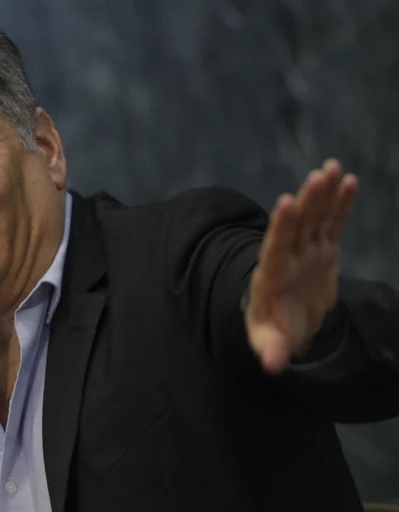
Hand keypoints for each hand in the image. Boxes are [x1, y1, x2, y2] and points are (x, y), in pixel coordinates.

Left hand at [245, 159, 357, 373]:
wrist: (288, 321)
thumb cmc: (275, 331)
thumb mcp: (270, 342)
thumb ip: (270, 349)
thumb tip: (272, 365)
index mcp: (271, 276)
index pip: (276, 248)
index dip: (282, 227)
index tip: (287, 203)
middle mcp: (287, 258)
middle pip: (297, 227)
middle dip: (307, 202)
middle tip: (317, 177)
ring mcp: (305, 250)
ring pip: (314, 218)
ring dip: (322, 194)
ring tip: (331, 168)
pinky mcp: (322, 249)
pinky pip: (331, 223)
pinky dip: (339, 204)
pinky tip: (348, 181)